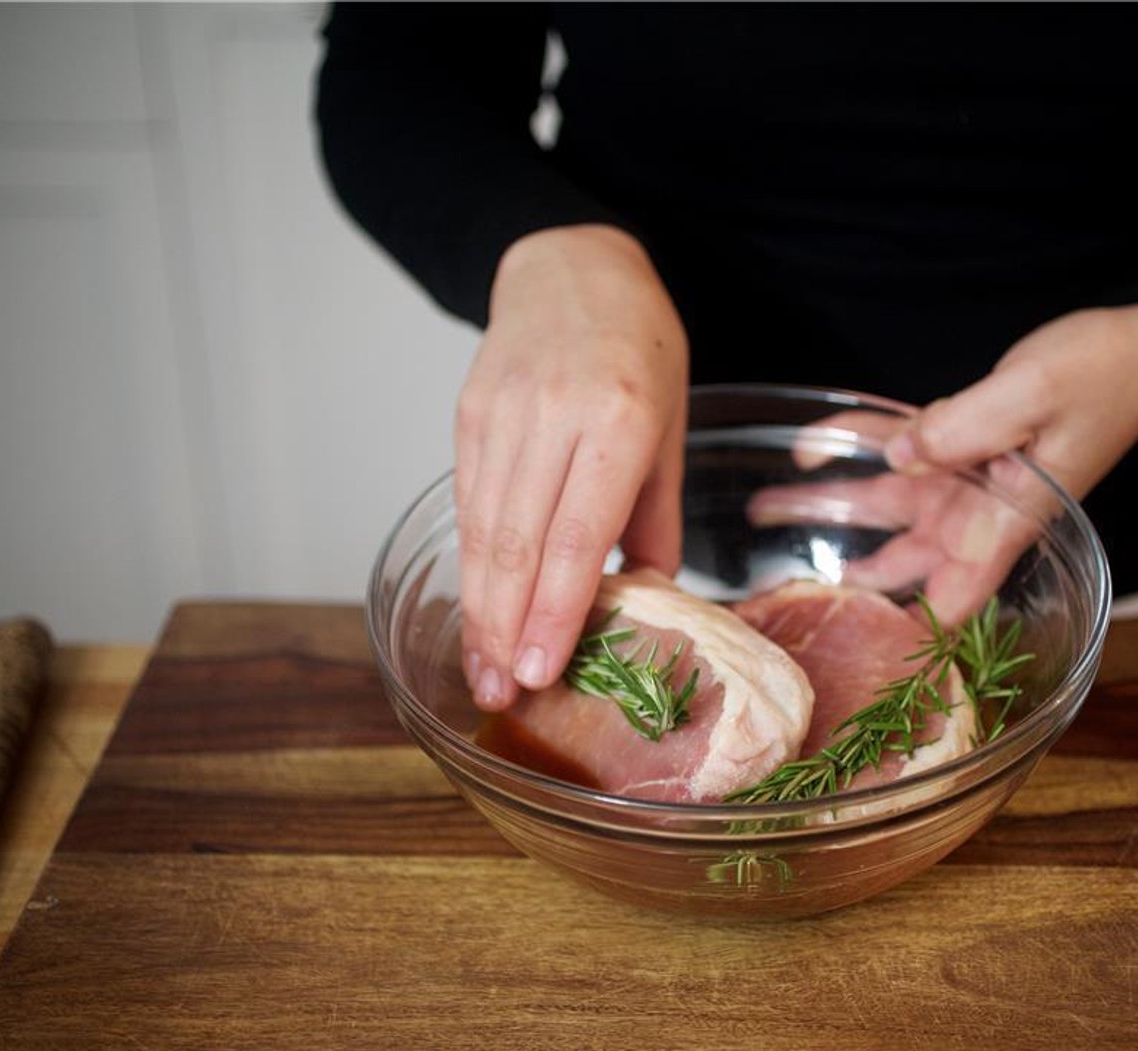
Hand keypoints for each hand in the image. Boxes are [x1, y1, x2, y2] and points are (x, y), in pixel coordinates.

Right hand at [454, 224, 687, 710]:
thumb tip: (646, 595)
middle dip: (506, 630)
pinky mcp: (468, 416)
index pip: (576, 536)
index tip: (540, 671)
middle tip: (503, 695)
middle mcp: (553, 418)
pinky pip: (469, 505)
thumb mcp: (670, 427)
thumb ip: (654, 515)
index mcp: (619, 421)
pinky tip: (477, 610)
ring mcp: (501, 415)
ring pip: (483, 531)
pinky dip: (471, 564)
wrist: (572, 267)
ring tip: (485, 672)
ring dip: (480, 610)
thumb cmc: (639, 348)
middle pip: (517, 544)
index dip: (553, 610)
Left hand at [749, 299, 1137, 624]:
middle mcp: (982, 513)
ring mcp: (969, 479)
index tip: (856, 666)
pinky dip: (857, 444)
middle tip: (775, 587)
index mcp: (1007, 522)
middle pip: (899, 562)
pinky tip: (812, 446)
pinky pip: (900, 448)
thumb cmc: (1106, 373)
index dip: (909, 641)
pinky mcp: (964, 443)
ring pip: (885, 505)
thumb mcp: (1034, 393)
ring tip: (768, 510)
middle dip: (841, 577)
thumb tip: (900, 455)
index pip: (952, 601)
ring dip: (828, 506)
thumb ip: (964, 427)